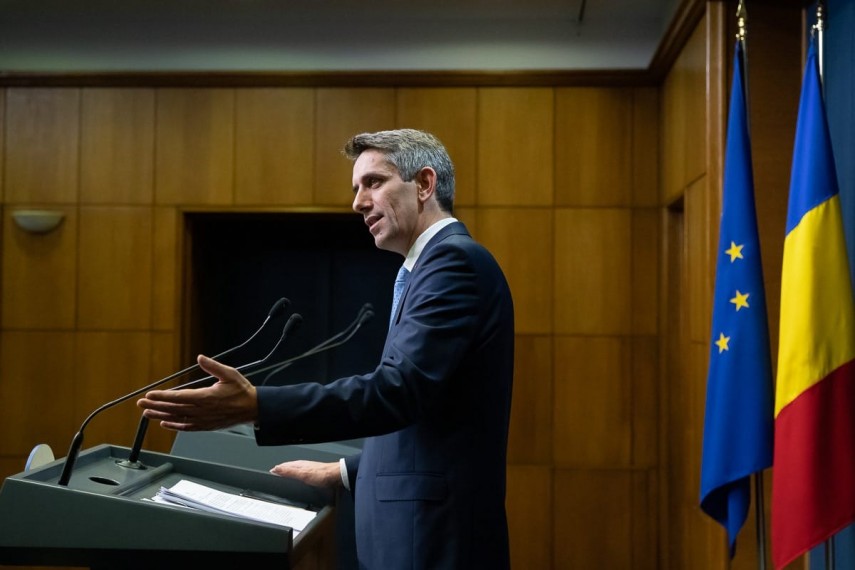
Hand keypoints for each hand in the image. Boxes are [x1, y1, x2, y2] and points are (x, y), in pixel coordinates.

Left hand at [137, 355, 257, 430]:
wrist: (253, 409)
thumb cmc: (242, 391)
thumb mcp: (230, 374)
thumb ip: (213, 366)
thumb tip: (200, 357)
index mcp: (206, 397)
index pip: (179, 397)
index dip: (163, 397)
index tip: (150, 395)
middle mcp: (202, 411)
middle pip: (174, 409)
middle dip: (156, 406)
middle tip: (141, 404)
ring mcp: (203, 420)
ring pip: (177, 419)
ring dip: (160, 416)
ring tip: (147, 414)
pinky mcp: (206, 426)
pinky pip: (186, 427)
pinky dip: (174, 426)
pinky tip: (165, 423)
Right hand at [270, 460, 342, 488]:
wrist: (336, 475)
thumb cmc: (322, 474)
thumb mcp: (302, 474)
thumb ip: (289, 472)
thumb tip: (276, 468)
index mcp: (299, 464)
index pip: (285, 465)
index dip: (278, 468)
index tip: (272, 471)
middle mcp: (303, 465)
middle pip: (290, 466)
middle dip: (282, 468)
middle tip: (276, 471)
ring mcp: (309, 468)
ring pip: (296, 468)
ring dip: (289, 470)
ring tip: (285, 473)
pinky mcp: (314, 472)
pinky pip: (302, 472)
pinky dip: (297, 474)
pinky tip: (299, 477)